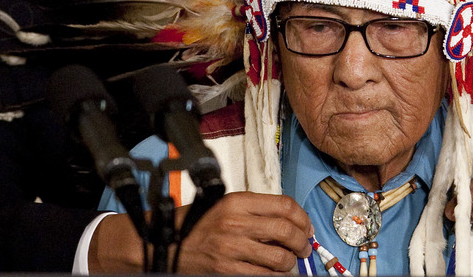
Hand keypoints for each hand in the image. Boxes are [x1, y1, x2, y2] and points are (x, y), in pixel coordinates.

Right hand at [90, 192, 312, 273]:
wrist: (166, 243)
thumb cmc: (197, 223)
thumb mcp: (225, 205)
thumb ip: (255, 210)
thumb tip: (289, 222)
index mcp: (238, 202)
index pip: (285, 205)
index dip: (302, 218)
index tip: (306, 226)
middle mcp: (236, 222)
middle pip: (286, 231)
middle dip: (302, 242)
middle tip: (304, 247)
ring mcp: (231, 248)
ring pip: (279, 257)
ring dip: (291, 262)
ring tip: (289, 262)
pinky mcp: (226, 269)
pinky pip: (263, 275)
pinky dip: (275, 275)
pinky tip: (274, 272)